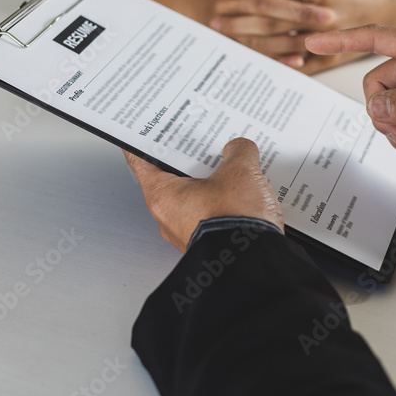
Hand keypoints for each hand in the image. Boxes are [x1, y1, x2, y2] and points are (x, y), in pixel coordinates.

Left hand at [123, 138, 283, 251]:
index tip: (145, 131)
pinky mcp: (208, 244)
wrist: (255, 264)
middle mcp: (169, 218)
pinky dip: (224, 204)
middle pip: (172, 178)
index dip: (144, 140)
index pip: (140, 160)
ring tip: (233, 170)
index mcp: (163, 196)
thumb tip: (239, 150)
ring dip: (211, 184)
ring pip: (194, 199)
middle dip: (190, 160)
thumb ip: (238, 152)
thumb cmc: (236, 225)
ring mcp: (188, 233)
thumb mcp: (240, 172)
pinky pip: (211, 216)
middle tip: (204, 145)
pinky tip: (243, 195)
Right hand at [137, 0, 339, 38]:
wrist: (188, 0)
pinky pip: (256, 53)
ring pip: (264, 29)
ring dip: (292, 37)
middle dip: (302, 10)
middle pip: (273, 2)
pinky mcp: (233, 42)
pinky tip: (298, 62)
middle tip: (330, 15)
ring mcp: (234, 20)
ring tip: (319, 40)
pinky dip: (277, 58)